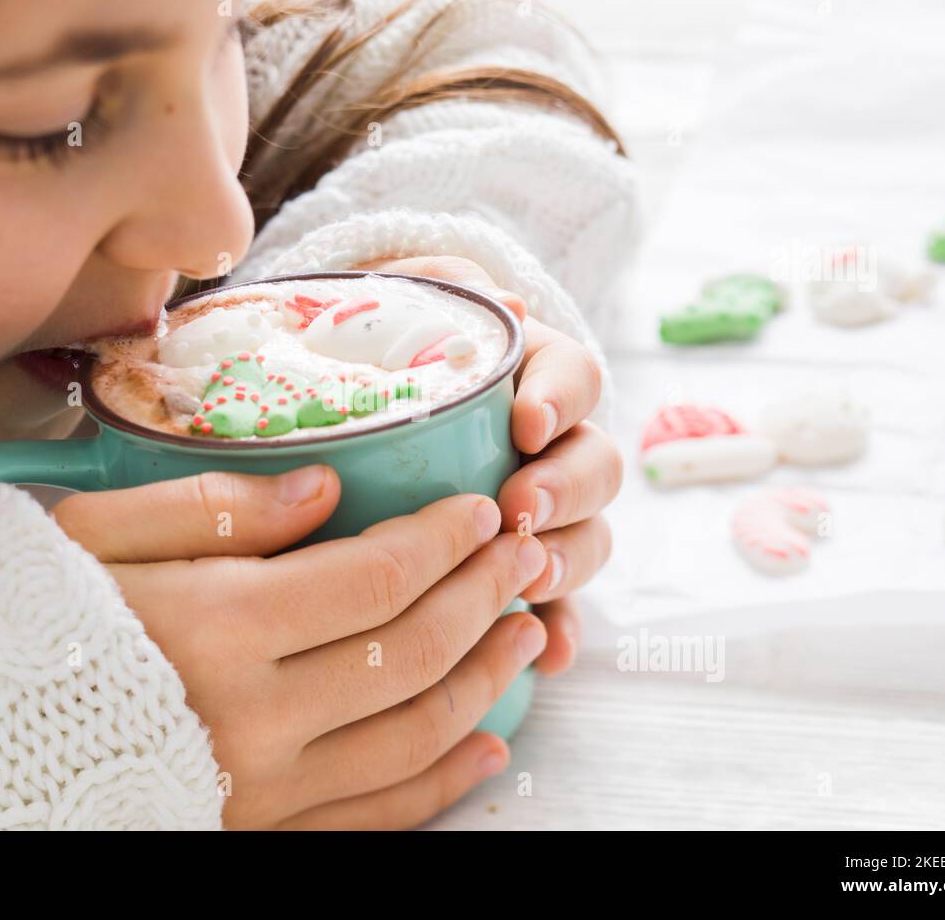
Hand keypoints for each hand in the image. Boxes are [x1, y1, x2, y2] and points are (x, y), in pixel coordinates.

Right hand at [51, 467, 548, 828]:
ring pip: (414, 734)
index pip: (375, 578)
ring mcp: (261, 791)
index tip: (478, 512)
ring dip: (486, 679)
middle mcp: (253, 717)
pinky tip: (488, 744)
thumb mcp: (93, 534)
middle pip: (411, 652)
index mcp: (216, 625)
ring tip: (524, 629)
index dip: (443, 542)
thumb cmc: (24, 622)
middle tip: (520, 556)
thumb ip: (215, 505)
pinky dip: (444, 781)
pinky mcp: (257, 837)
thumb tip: (325, 486)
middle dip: (483, 597)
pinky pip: (377, 820)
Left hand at [359, 256, 623, 673]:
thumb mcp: (406, 300)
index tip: (527, 423)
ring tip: (530, 580)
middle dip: (567, 490)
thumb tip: (497, 299)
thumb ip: (444, 287)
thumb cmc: (381, 344)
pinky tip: (548, 656)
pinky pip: (553, 605)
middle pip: (595, 467)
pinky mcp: (518, 565)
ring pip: (584, 537)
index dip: (562, 401)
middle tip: (521, 506)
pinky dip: (558, 629)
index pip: (575, 379)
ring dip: (568, 560)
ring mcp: (541, 509)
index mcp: (532, 374)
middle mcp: (550, 445)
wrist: (349, 393)